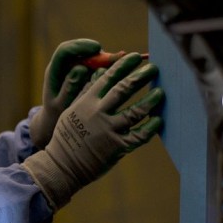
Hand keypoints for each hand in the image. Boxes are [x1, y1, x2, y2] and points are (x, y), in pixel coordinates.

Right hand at [22, 53, 163, 208]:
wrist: (62, 165)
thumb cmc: (66, 136)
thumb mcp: (72, 110)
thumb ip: (86, 92)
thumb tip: (100, 73)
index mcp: (86, 102)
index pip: (107, 78)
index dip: (123, 66)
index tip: (136, 57)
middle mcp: (98, 113)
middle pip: (124, 90)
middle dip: (140, 77)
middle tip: (154, 69)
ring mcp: (109, 130)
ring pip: (136, 112)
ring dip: (150, 100)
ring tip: (161, 92)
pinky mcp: (117, 147)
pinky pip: (139, 136)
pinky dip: (151, 128)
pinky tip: (159, 120)